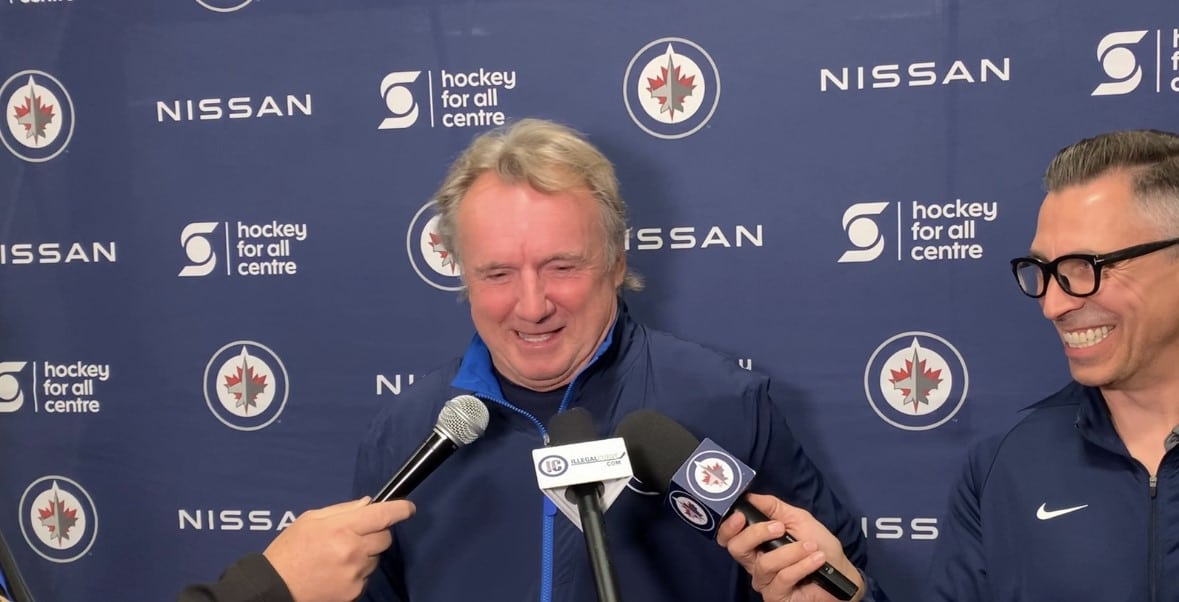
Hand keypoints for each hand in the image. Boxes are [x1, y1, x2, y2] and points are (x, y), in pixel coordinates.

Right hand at [263, 497, 414, 601]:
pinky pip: (366, 577)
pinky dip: (357, 572)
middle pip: (385, 537)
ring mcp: (355, 574)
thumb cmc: (290, 550)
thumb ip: (342, 510)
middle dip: (377, 533)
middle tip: (356, 535)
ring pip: (376, 558)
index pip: (382, 515)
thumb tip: (368, 504)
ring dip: (365, 554)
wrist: (275, 588)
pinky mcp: (354, 593)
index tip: (408, 508)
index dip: (400, 509)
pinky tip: (336, 572)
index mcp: (341, 528)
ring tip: (339, 557)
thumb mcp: (310, 520)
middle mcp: (352, 551)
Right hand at [716, 493, 862, 601]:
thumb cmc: (820, 546)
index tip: (740, 515)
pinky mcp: (777, 597)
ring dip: (790, 551)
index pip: (729, 536)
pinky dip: (802, 565)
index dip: (728, 526)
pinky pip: (783, 578)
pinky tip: (816, 559)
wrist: (843, 574)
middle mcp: (755, 563)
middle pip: (736, 549)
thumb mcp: (798, 519)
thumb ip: (773, 507)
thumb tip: (749, 496)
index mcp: (756, 543)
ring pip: (764, 564)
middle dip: (755, 534)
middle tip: (778, 527)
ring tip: (810, 546)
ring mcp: (765, 582)